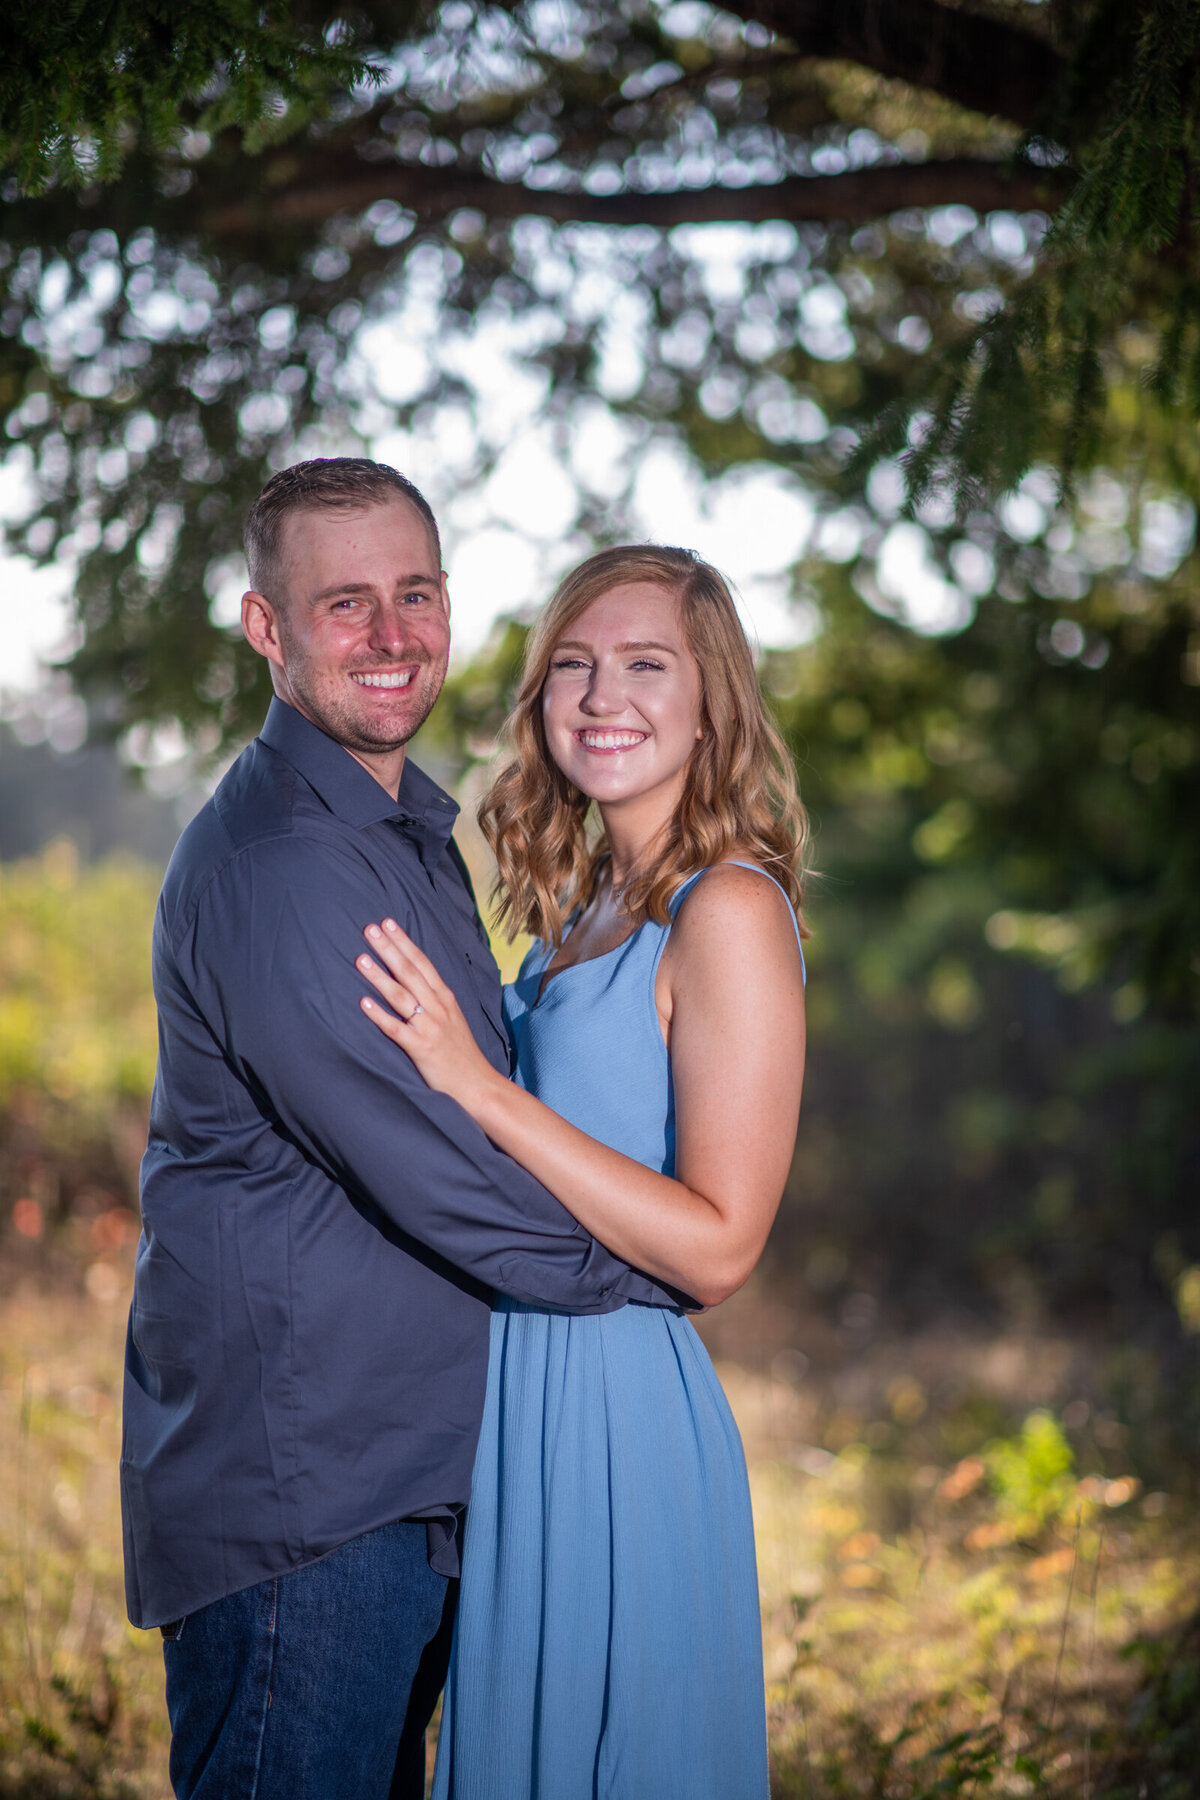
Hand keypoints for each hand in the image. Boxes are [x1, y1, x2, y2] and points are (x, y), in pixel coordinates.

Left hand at [356, 920, 497, 1111]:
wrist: (478, 1085)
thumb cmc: (461, 1054)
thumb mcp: (452, 1018)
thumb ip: (434, 1000)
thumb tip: (411, 982)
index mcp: (445, 998)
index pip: (422, 963)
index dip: (403, 942)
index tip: (387, 923)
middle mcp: (438, 1008)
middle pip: (409, 972)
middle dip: (389, 949)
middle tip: (369, 929)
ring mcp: (430, 1027)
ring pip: (401, 996)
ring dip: (379, 976)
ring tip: (360, 959)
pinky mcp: (421, 1049)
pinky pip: (396, 1029)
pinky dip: (379, 1015)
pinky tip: (363, 1003)